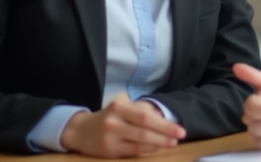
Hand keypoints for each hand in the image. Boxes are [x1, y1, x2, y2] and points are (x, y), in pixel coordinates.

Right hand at [60, 94, 185, 158]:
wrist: (80, 131)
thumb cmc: (108, 118)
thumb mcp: (121, 109)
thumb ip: (140, 112)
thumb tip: (165, 121)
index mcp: (118, 107)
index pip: (146, 117)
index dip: (165, 125)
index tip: (180, 129)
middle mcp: (113, 122)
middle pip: (145, 131)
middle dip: (165, 135)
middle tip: (181, 137)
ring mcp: (110, 138)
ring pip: (140, 143)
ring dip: (159, 144)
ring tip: (171, 143)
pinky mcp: (109, 151)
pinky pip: (133, 152)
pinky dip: (148, 150)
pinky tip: (157, 148)